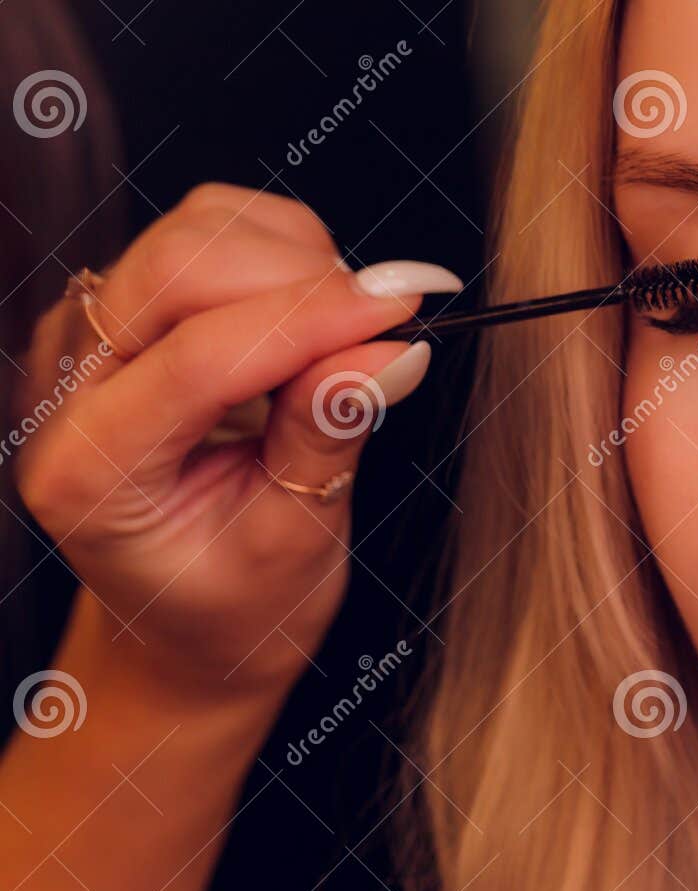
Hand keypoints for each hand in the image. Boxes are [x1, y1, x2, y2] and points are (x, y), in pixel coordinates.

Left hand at [12, 182, 461, 694]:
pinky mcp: (131, 311)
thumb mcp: (291, 547)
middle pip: (179, 267)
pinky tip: (315, 318)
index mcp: (90, 470)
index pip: (197, 357)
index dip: (312, 321)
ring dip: (295, 261)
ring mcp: (91, 341)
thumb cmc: (231, 608)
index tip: (405, 310)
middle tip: (391, 318)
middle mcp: (69, 390)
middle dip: (302, 278)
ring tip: (348, 334)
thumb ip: (326, 438)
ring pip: (196, 233)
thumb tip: (386, 352)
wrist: (187, 628)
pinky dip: (283, 254)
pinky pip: (209, 234)